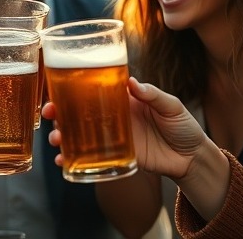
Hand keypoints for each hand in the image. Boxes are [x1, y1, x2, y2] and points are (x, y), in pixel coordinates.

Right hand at [43, 78, 207, 179]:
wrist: (193, 159)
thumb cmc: (184, 126)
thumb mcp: (172, 106)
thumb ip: (153, 95)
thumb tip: (132, 82)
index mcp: (125, 99)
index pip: (95, 88)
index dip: (75, 86)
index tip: (59, 86)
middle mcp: (114, 115)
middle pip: (79, 110)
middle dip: (59, 111)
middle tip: (49, 113)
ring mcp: (113, 136)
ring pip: (80, 133)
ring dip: (62, 134)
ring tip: (55, 139)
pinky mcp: (117, 156)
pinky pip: (91, 157)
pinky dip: (74, 159)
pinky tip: (62, 160)